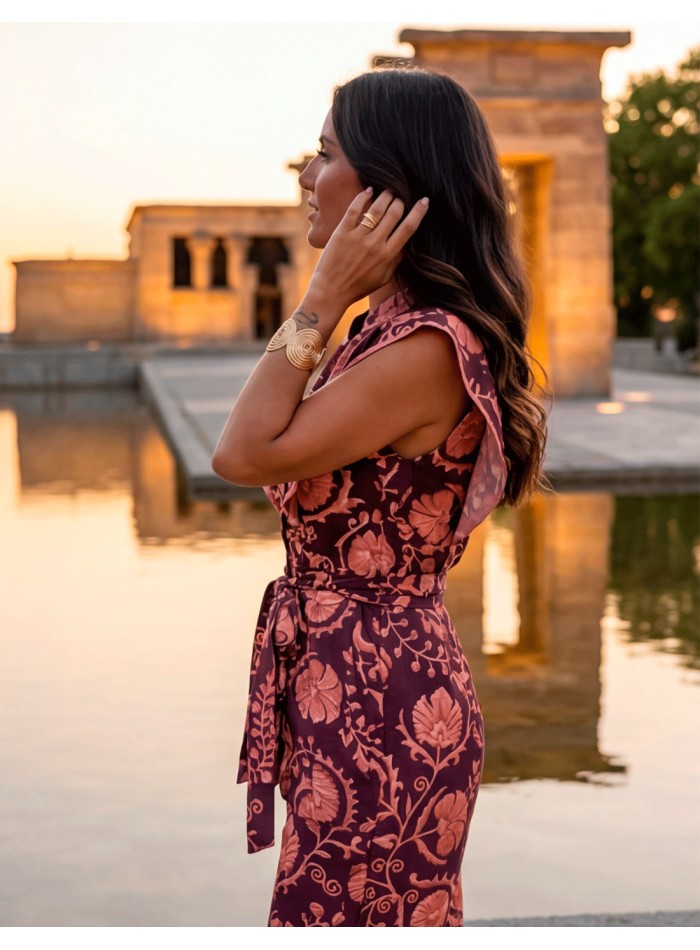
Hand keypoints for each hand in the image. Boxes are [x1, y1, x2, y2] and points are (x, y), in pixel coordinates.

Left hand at [307, 189, 429, 310]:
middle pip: (394, 213)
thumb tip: (408, 244)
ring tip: (388, 191)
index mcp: (387, 256)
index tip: (424, 201)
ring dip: (385, 195)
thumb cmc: (358, 287)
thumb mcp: (383, 278)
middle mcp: (374, 244)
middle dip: (400, 201)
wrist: (331, 291)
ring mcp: (358, 237)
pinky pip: (355, 209)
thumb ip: (396, 261)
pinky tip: (369, 190)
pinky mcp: (342, 232)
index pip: (408, 228)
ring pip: (377, 208)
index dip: (419, 212)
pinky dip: (363, 196)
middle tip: (400, 197)